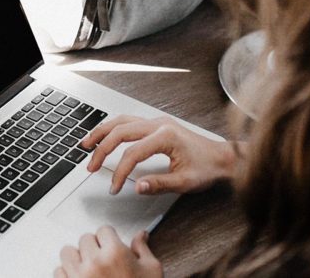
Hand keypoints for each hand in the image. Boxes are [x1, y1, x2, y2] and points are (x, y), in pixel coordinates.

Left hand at [56, 227, 161, 277]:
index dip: (109, 238)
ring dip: (77, 258)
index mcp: (115, 253)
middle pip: (85, 239)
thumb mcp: (152, 272)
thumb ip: (142, 250)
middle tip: (103, 259)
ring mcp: (79, 276)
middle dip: (94, 247)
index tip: (111, 245)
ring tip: (88, 267)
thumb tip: (140, 235)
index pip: (104, 230)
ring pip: (67, 252)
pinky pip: (59, 272)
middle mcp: (94, 262)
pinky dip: (67, 274)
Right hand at [81, 114, 237, 194]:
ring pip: (121, 121)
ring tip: (86, 144)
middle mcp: (159, 124)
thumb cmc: (208, 168)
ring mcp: (157, 121)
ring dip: (102, 132)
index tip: (114, 187)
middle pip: (120, 131)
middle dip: (101, 149)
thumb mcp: (185, 182)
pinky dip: (113, 128)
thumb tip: (137, 186)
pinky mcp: (156, 124)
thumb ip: (159, 184)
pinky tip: (104, 136)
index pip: (132, 153)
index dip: (119, 172)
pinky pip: (128, 121)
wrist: (222, 157)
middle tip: (90, 166)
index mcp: (165, 136)